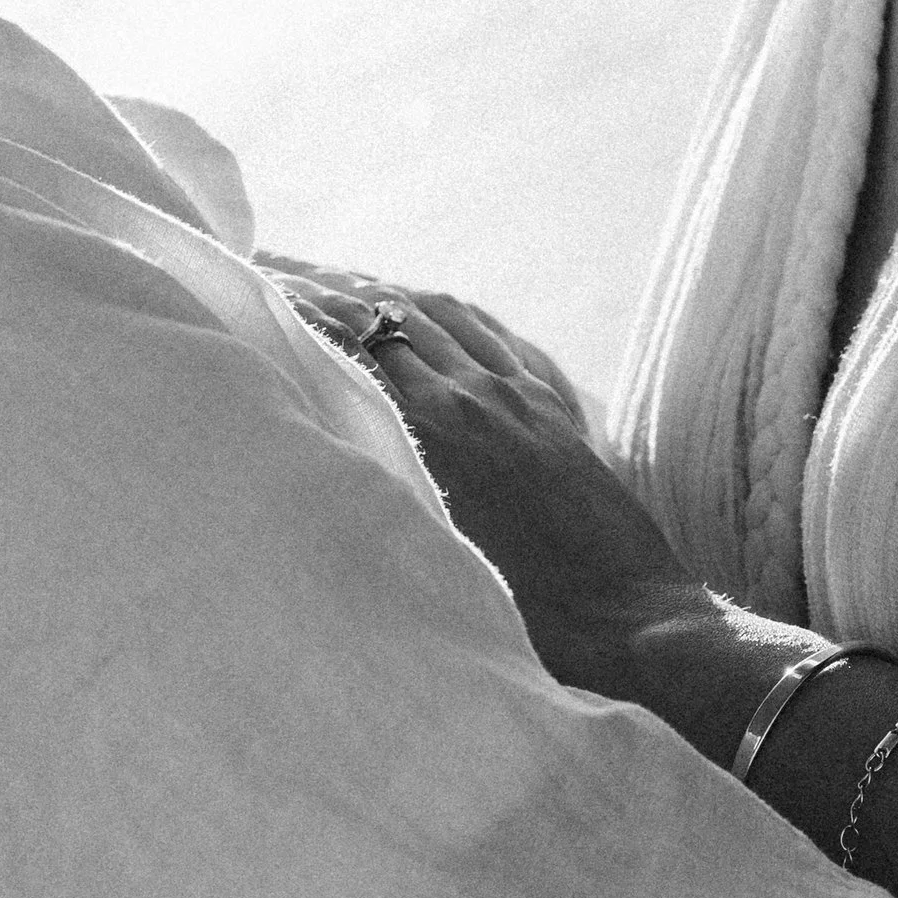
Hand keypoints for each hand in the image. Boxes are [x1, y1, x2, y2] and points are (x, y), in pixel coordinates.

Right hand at [283, 277, 699, 694]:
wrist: (633, 625)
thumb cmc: (530, 618)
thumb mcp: (432, 554)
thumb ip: (379, 491)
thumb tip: (316, 465)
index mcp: (441, 426)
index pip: (360, 339)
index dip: (308, 308)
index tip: (264, 286)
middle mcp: (480, 395)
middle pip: (397, 314)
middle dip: (337, 289)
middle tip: (287, 272)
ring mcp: (523, 398)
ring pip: (449, 318)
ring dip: (396, 295)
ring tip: (351, 283)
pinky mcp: (556, 413)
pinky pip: (499, 340)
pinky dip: (456, 318)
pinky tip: (441, 316)